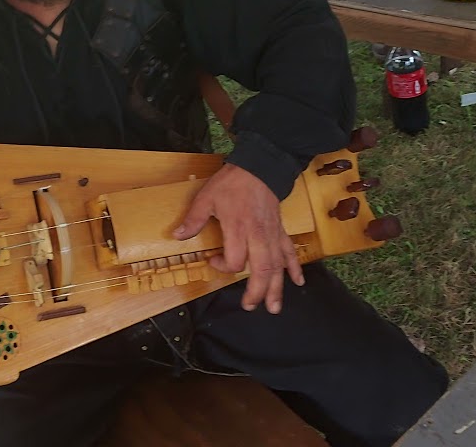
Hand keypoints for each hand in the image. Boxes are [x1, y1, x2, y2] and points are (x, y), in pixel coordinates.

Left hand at [173, 163, 302, 313]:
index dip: (223, 266)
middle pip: (261, 270)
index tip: (214, 259)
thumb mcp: (207, 198)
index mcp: (238, 229)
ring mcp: (272, 235)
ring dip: (276, 288)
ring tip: (273, 307)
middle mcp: (258, 236)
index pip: (235, 261)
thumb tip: (178, 236)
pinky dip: (294, 268)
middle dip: (257, 292)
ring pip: (277, 266)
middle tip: (250, 306)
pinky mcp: (280, 231)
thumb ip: (194, 219)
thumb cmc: (232, 183)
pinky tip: (297, 282)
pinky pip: (290, 252)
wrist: (260, 168)